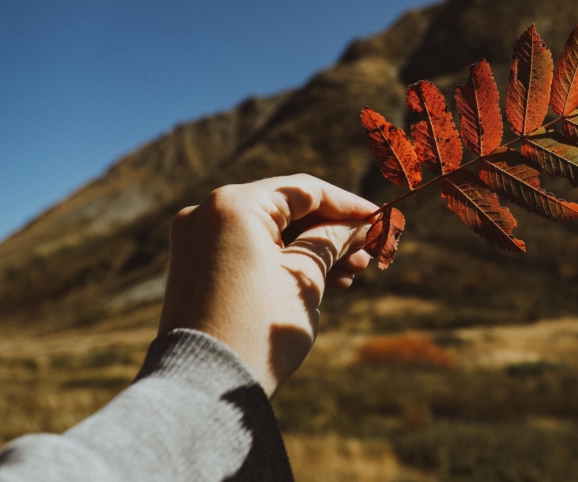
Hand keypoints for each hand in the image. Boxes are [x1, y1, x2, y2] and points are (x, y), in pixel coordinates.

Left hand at [158, 174, 376, 395]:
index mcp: (234, 204)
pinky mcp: (198, 267)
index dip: (348, 205)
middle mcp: (208, 212)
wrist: (205, 387)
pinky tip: (325, 280)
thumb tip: (358, 226)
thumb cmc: (259, 326)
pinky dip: (284, 261)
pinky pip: (251, 251)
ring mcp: (198, 240)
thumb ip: (333, 240)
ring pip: (270, 233)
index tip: (380, 219)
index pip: (304, 191)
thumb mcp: (306, 277)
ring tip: (354, 271)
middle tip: (369, 251)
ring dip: (312, 249)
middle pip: (287, 211)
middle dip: (331, 232)